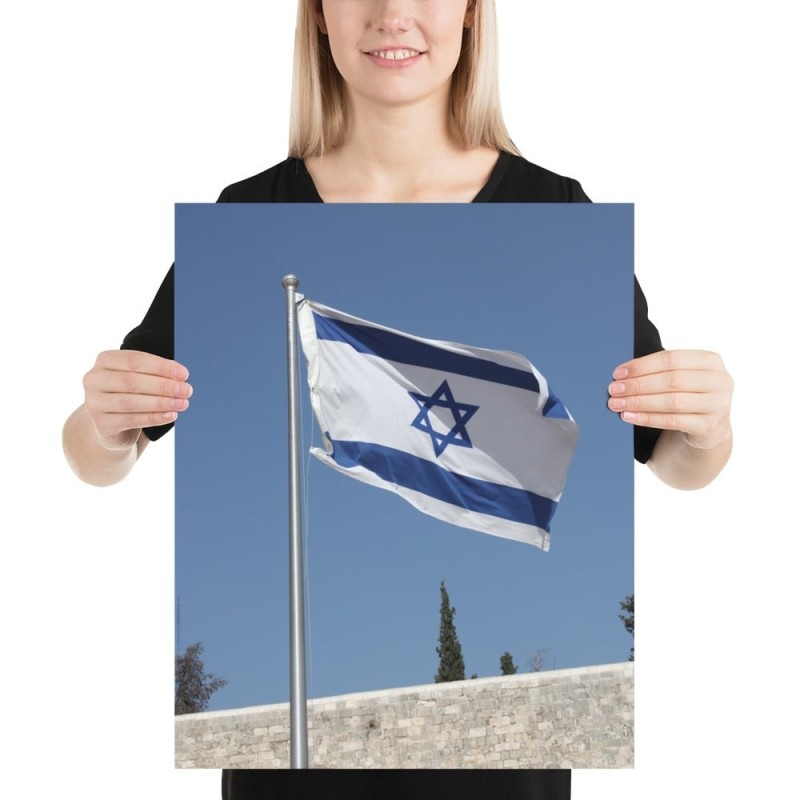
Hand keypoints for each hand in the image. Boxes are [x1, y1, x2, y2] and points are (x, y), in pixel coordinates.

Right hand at [82, 350, 191, 448]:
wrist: (112, 425)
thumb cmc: (131, 394)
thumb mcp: (139, 378)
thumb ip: (155, 373)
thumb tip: (181, 376)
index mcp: (105, 360)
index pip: (134, 360)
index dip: (161, 367)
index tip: (184, 374)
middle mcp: (94, 379)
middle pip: (132, 381)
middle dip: (163, 386)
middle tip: (187, 390)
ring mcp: (94, 402)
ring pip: (131, 402)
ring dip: (161, 403)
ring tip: (182, 404)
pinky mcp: (101, 424)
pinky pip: (131, 420)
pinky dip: (154, 418)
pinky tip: (171, 416)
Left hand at [607, 350, 732, 449]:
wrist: (709, 428)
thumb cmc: (688, 396)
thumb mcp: (682, 378)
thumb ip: (660, 371)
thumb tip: (621, 374)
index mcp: (711, 361)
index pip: (671, 359)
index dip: (642, 365)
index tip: (618, 373)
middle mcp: (720, 381)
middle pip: (671, 380)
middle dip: (637, 385)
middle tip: (613, 390)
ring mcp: (719, 405)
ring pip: (671, 401)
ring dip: (639, 402)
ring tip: (617, 404)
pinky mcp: (710, 427)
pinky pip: (672, 421)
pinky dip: (647, 418)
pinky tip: (629, 417)